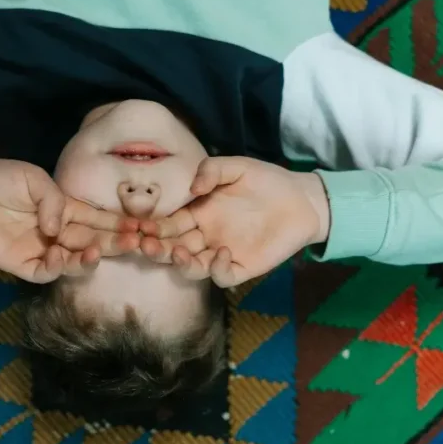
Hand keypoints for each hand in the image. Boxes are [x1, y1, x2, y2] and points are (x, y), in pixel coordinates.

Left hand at [0, 159, 138, 282]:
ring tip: (97, 251)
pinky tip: (60, 255)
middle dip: (114, 243)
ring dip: (89, 259)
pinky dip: (56, 268)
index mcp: (67, 211)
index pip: (99, 221)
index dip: (118, 224)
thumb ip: (53, 200)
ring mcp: (43, 250)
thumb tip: (59, 229)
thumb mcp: (35, 179)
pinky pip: (45, 272)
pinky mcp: (22, 265)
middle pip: (93, 242)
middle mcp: (60, 233)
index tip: (140, 227)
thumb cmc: (1, 179)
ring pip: (74, 262)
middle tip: (133, 242)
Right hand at [140, 157, 329, 287]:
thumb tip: (192, 189)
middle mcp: (205, 236)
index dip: (152, 226)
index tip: (139, 224)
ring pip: (192, 267)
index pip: (166, 224)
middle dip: (156, 248)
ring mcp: (222, 254)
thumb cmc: (267, 181)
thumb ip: (211, 170)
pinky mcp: (243, 267)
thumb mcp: (236, 167)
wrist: (303, 199)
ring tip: (178, 253)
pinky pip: (222, 276)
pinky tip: (222, 253)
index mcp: (197, 213)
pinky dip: (217, 269)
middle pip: (172, 248)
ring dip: (180, 263)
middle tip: (145, 244)